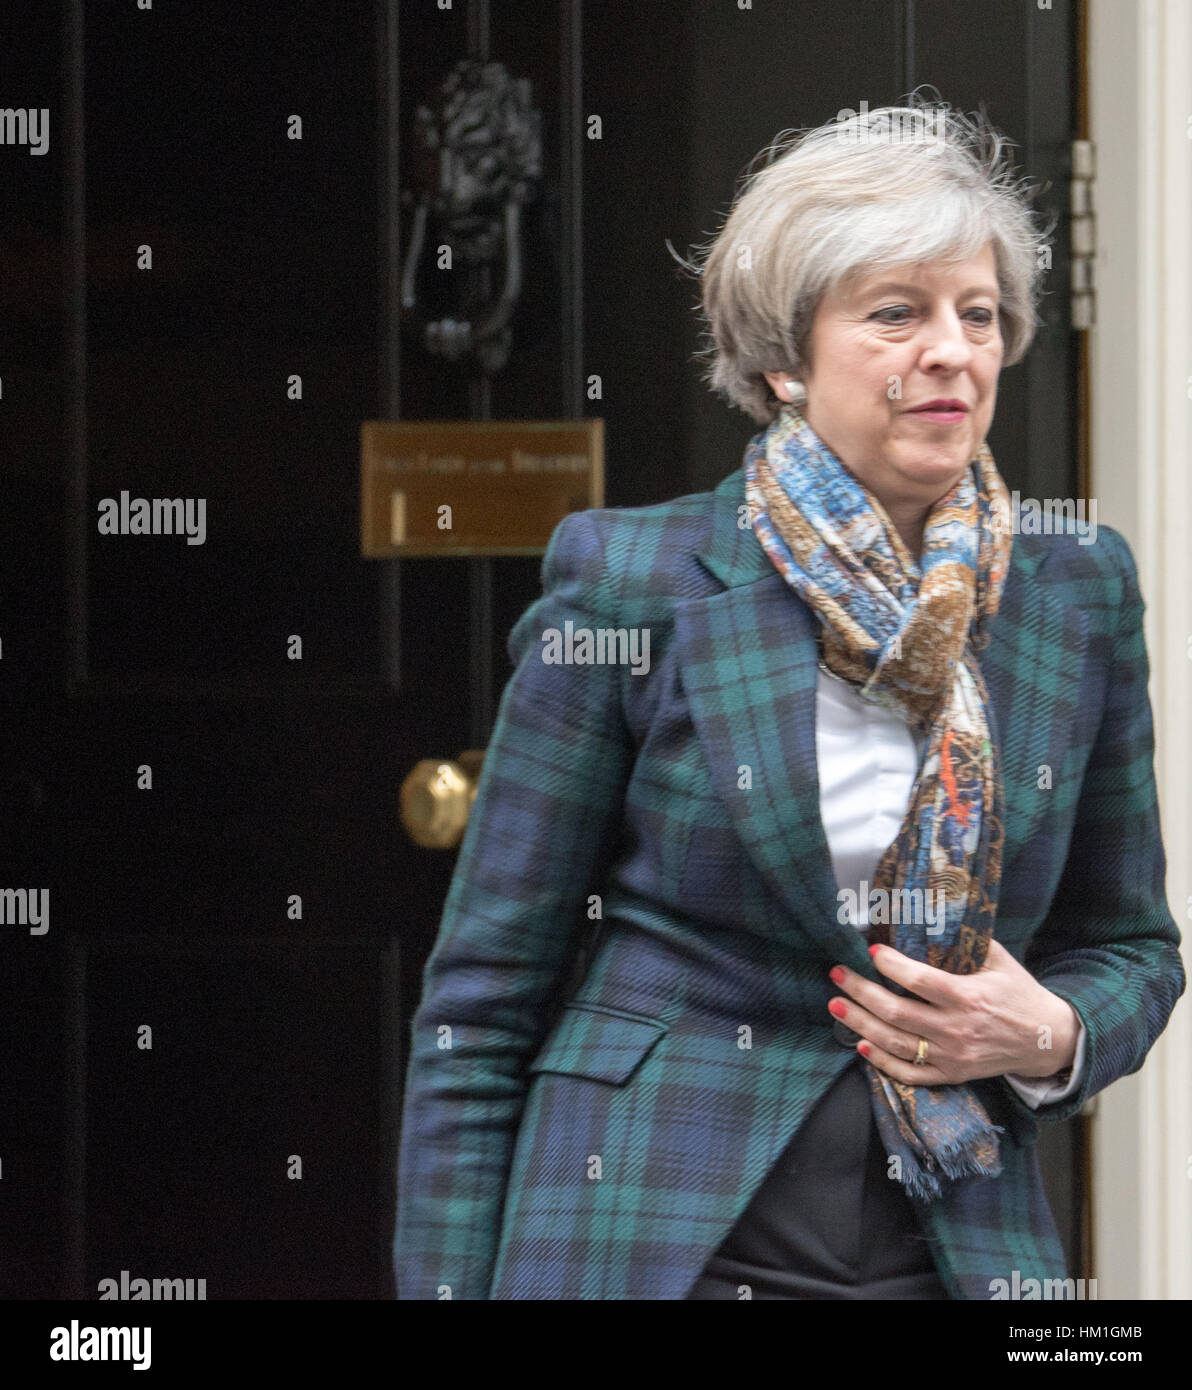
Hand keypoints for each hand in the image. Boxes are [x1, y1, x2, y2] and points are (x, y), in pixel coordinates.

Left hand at [827, 939, 1080, 1085]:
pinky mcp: (952, 1075)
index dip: (891, 966)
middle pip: (897, 1013)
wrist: (1048, 1041)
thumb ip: (964, 941)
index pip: (920, 981)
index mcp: (970, 997)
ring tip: (835, 1005)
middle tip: (836, 974)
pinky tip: (861, 1044)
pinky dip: (882, 1062)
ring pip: (896, 1044)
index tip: (870, 950)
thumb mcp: (999, 959)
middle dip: (860, 991)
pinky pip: (910, 1074)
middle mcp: (958, 1030)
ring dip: (860, 1024)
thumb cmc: (1019, 992)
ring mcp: (953, 1057)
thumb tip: (927, 912)